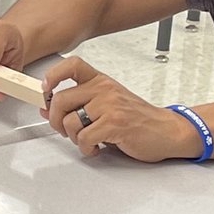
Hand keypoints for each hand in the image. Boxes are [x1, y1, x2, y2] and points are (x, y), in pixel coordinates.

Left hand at [42, 57, 199, 160]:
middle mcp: (104, 89)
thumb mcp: (107, 104)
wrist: (168, 130)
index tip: (45, 90)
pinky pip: (84, 138)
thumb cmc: (138, 118)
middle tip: (64, 130)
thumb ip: (79, 103)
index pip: (72, 65)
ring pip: (70, 122)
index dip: (53, 75)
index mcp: (101, 80)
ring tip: (87, 140)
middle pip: (61, 100)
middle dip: (55, 120)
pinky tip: (96, 147)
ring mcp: (110, 106)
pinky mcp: (115, 124)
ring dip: (73, 138)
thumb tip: (46, 106)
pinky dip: (86, 148)